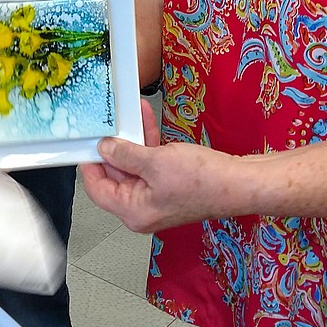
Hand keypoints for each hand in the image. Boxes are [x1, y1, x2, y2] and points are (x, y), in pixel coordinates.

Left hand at [79, 100, 238, 233]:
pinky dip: (150, 143)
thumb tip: (105, 148)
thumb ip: (125, 155)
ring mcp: (158, 197)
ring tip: (131, 114)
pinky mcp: (171, 185)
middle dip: (115, 146)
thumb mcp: (156, 162)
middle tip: (109, 123)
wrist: (241, 182)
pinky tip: (147, 121)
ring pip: (135, 165)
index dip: (90, 164)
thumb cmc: (205, 181)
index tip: (85, 143)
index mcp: (134, 212)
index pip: (98, 189)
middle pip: (116, 176)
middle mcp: (143, 209)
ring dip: (134, 139)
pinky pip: (152, 163)